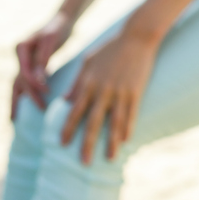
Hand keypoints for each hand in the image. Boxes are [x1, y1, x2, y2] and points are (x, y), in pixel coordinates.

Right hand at [11, 11, 74, 119]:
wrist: (62, 21)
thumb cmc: (57, 29)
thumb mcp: (52, 40)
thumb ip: (43, 59)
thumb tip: (39, 81)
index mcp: (20, 48)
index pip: (24, 71)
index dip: (34, 84)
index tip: (47, 92)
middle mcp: (18, 56)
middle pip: (17, 81)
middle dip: (23, 99)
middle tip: (31, 114)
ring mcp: (22, 61)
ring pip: (17, 85)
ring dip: (18, 101)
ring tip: (14, 121)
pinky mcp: (30, 66)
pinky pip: (25, 83)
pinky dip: (24, 95)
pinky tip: (24, 108)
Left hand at [61, 28, 158, 163]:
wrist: (136, 36)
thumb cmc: (110, 48)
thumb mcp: (88, 62)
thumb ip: (77, 83)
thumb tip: (66, 101)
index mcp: (88, 83)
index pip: (75, 111)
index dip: (68, 128)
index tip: (62, 144)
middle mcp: (103, 90)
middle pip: (93, 122)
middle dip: (88, 143)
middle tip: (83, 163)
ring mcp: (120, 91)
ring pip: (114, 122)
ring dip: (112, 142)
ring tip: (110, 159)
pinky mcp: (136, 91)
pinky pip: (132, 113)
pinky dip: (129, 128)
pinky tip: (127, 140)